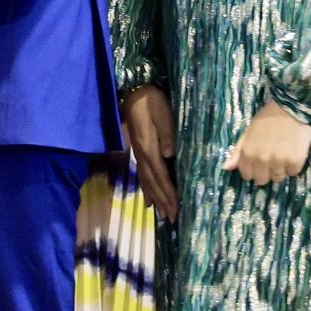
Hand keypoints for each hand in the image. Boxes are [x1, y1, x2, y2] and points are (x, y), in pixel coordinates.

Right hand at [121, 85, 179, 221]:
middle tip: (172, 218)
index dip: (168, 192)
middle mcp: (142, 154)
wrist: (134, 91)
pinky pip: (142, 174)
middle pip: (152, 183)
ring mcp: (138, 153)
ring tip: (162, 214)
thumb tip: (169, 154)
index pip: (160, 175)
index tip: (176, 207)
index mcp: (149, 147)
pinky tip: (148, 199)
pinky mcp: (139, 150)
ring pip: (146, 181)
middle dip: (163, 201)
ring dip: (155, 198)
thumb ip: (167, 132)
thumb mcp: (162, 112)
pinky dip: (146, 189)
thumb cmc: (151, 100)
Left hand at [222, 100, 310, 185]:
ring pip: (278, 178)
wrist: (291, 108)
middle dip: (266, 172)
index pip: (247, 175)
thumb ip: (238, 151)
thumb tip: (226, 167)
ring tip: (283, 153)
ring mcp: (279, 162)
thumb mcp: (248, 132)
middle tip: (272, 158)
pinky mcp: (295, 162)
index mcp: (248, 153)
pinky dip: (293, 165)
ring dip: (280, 169)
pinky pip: (292, 172)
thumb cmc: (267, 118)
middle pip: (262, 180)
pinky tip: (293, 152)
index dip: (252, 170)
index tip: (258, 162)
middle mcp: (262, 160)